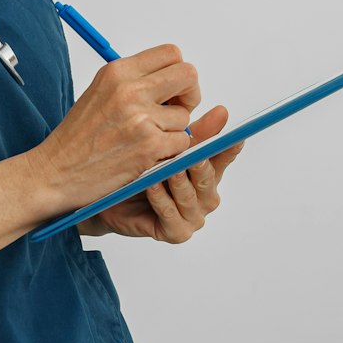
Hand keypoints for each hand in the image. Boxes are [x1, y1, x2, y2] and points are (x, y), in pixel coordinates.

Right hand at [28, 44, 198, 216]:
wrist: (54, 171)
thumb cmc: (78, 137)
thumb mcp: (102, 92)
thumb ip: (135, 81)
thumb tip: (173, 79)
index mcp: (118, 71)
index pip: (171, 54)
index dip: (179, 73)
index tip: (171, 91)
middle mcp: (129, 89)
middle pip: (188, 75)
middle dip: (190, 94)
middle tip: (174, 112)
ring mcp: (140, 117)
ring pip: (185, 116)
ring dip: (174, 131)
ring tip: (147, 140)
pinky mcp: (148, 145)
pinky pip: (182, 142)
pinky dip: (170, 152)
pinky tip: (146, 155)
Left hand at [84, 103, 244, 242]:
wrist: (106, 198)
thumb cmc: (136, 169)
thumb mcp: (162, 145)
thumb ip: (190, 131)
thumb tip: (222, 110)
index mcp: (206, 172)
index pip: (223, 157)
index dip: (229, 148)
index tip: (236, 136)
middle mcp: (204, 195)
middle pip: (209, 179)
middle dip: (200, 165)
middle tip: (194, 153)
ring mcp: (192, 216)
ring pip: (191, 198)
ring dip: (179, 182)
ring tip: (168, 169)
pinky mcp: (176, 232)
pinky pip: (171, 216)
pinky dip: (162, 201)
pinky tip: (151, 186)